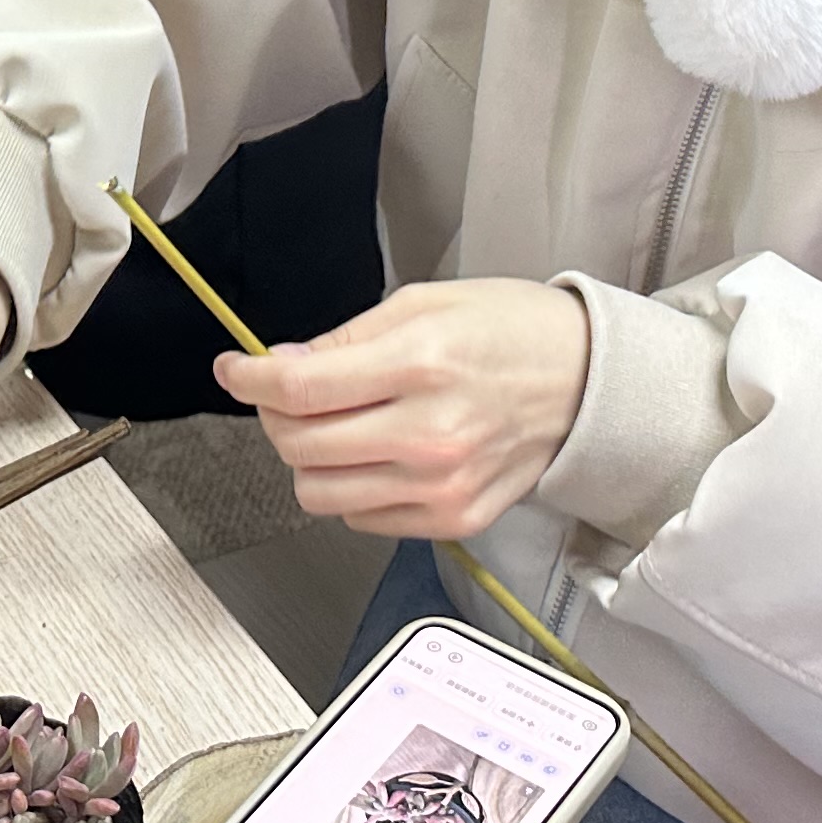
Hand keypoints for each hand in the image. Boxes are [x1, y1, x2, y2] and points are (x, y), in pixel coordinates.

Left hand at [214, 280, 592, 538]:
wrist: (587, 382)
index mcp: (420, 364)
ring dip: (307, 459)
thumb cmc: (513, 332)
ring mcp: (441, 485)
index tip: (234, 371)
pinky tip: (374, 455)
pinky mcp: (453, 518)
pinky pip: (362, 519)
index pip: (299, 390)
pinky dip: (351, 489)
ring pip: (319, 494)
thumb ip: (345, 339)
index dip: (248, 380)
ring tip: (330, 428)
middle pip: (299, 446)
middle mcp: (428, 433)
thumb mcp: (424, 303)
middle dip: (274, 416)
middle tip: (285, 395)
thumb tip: (281, 366)